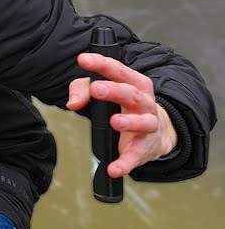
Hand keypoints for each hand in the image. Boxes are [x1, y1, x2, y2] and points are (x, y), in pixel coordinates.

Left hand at [67, 52, 177, 176]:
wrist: (156, 133)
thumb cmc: (124, 106)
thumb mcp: (103, 92)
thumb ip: (82, 90)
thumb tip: (72, 102)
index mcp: (134, 84)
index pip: (118, 70)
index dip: (101, 64)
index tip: (83, 59)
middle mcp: (144, 102)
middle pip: (131, 94)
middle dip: (114, 90)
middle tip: (97, 88)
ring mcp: (147, 125)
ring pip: (143, 122)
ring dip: (130, 122)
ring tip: (115, 121)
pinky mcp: (144, 148)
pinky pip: (135, 156)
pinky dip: (125, 163)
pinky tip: (114, 168)